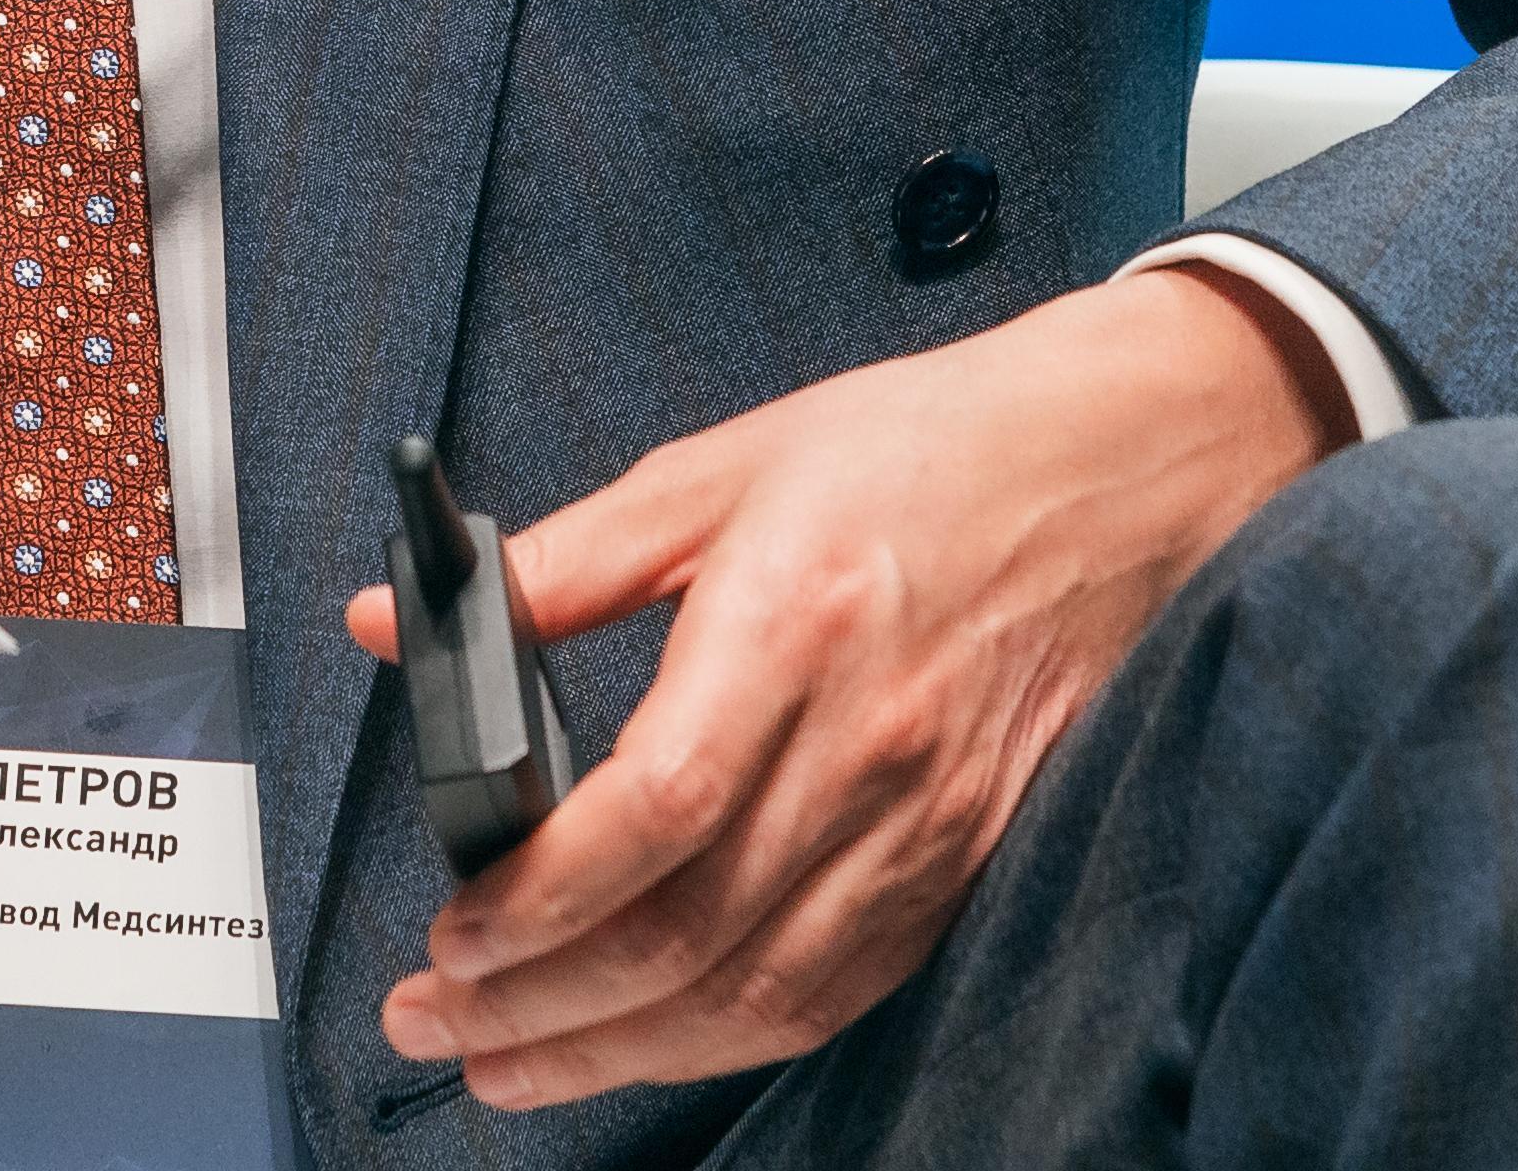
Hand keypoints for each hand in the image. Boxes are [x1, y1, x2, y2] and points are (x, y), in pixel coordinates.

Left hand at [343, 268, 1347, 1110]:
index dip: (543, 896)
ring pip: (759, 990)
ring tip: (504, 1065)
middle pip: (690, 929)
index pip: (656, 807)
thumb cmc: (917, 451)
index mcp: (794, 619)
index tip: (452, 932)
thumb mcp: (718, 468)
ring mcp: (927, 818)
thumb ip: (555, 562)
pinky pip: (835, 990)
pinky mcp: (961, 860)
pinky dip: (728, 1040)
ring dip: (618, 1052)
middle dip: (541, 1004)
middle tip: (429, 1021)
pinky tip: (645, 1046)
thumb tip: (398, 621)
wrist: (1119, 469)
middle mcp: (867, 741)